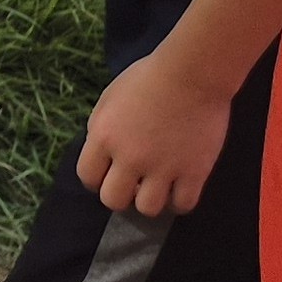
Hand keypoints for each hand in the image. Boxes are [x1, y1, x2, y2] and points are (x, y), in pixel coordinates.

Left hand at [74, 50, 232, 216]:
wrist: (191, 73)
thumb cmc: (149, 77)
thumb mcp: (110, 98)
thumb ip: (102, 128)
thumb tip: (101, 154)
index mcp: (104, 135)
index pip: (87, 176)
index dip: (96, 179)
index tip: (108, 174)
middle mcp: (129, 157)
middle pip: (113, 200)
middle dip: (120, 195)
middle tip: (132, 185)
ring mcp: (163, 168)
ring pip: (147, 209)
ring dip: (150, 201)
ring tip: (157, 187)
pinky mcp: (194, 172)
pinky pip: (183, 205)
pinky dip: (180, 201)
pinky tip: (179, 188)